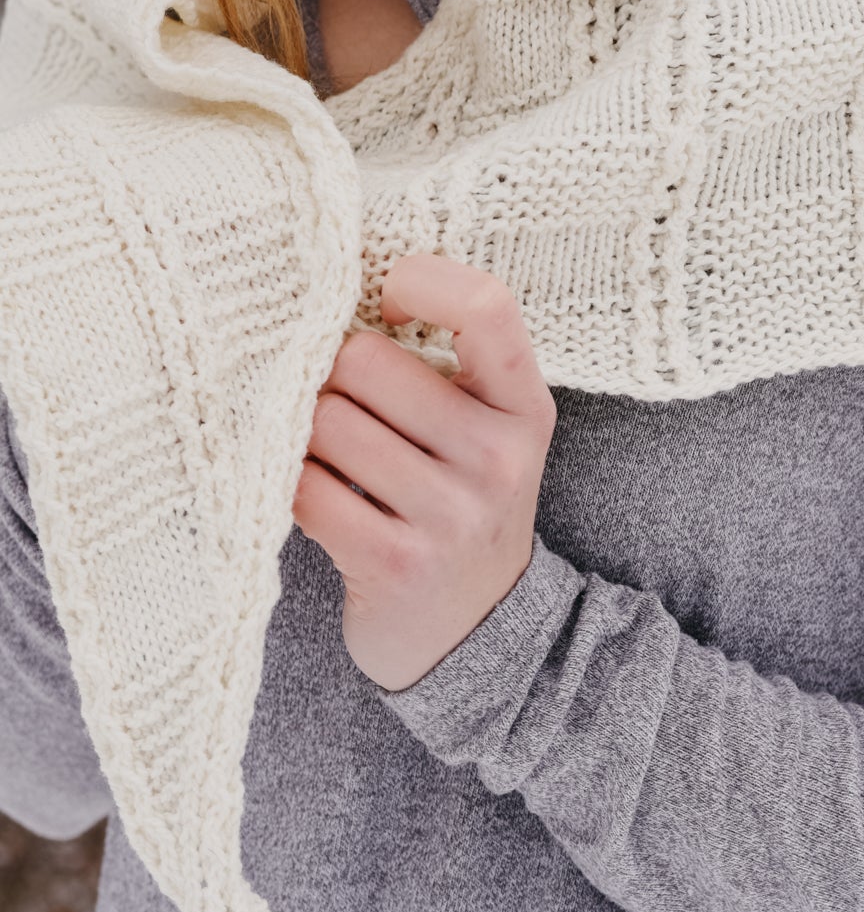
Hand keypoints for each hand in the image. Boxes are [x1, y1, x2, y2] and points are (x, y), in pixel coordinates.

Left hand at [291, 252, 557, 691]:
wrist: (473, 630)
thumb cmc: (460, 501)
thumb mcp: (486, 429)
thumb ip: (444, 362)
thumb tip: (332, 295)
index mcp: (525, 405)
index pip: (485, 305)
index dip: (419, 281)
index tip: (387, 304)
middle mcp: (499, 455)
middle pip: (366, 361)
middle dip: (332, 378)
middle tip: (339, 406)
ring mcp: (452, 513)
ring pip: (325, 422)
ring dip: (304, 437)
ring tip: (329, 459)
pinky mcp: (396, 562)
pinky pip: (305, 489)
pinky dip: (290, 485)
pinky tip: (314, 495)